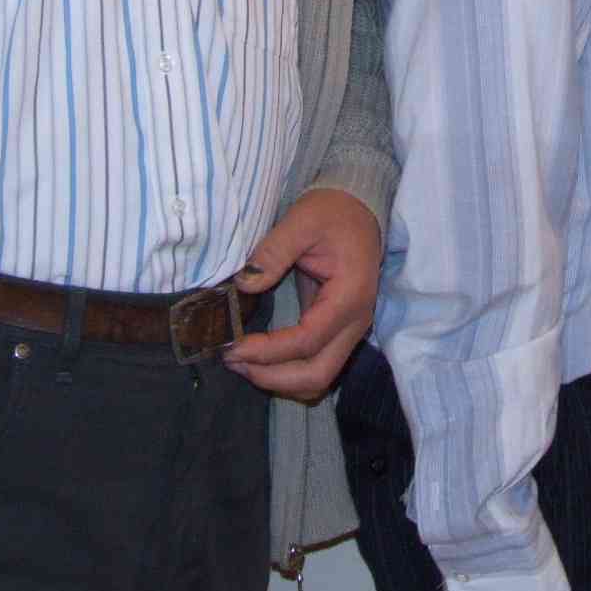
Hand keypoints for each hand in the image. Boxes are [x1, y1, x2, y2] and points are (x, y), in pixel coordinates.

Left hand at [224, 187, 382, 400]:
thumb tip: (244, 284)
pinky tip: (259, 359)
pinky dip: (287, 373)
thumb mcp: (301, 222)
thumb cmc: (332, 213)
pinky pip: (314, 367)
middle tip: (232, 360)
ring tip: (241, 363)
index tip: (232, 347)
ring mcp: (349, 330)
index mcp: (349, 296)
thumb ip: (273, 252)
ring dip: (279, 381)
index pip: (307, 341)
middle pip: (317, 375)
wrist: (358, 210)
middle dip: (272, 377)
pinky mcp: (337, 331)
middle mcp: (355, 322)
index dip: (268, 351)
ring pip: (318, 379)